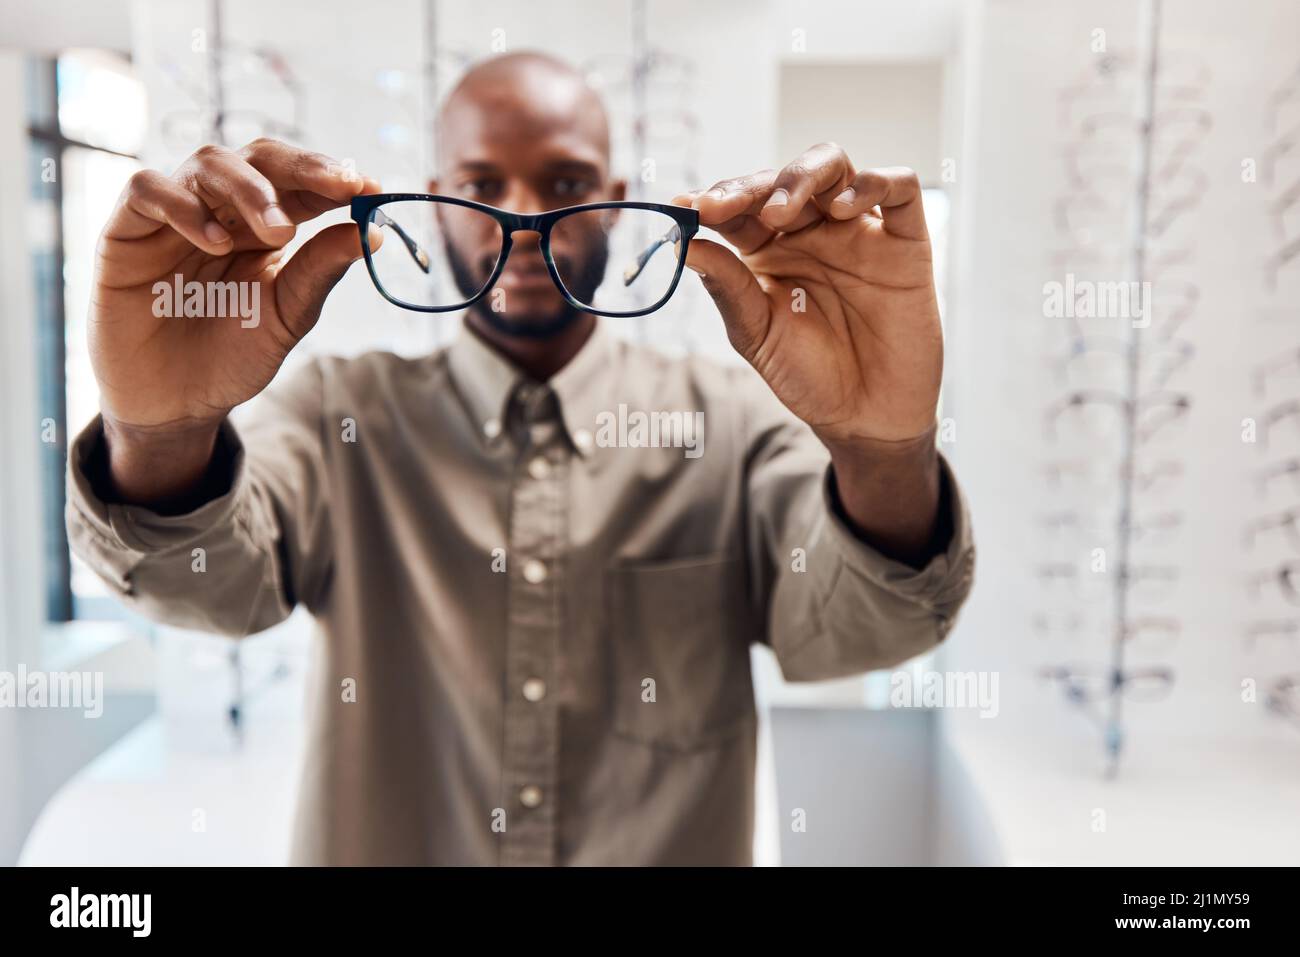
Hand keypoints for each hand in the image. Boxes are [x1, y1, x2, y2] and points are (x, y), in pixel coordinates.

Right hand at [91, 137, 381, 434]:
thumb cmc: (232, 356)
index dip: (334, 177)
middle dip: (302, 167)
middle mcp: (222, 209)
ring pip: (208, 162)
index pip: (300, 182)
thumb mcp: (287, 315)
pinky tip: (216, 243)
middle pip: (259, 157)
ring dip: (251, 188)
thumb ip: (320, 271)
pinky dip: (183, 205)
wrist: (175, 403)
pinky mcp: (127, 229)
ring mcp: (174, 214)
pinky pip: (147, 189)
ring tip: (278, 232)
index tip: (370, 186)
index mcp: (266, 225)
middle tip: (340, 187)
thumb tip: (371, 232)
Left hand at [674, 142, 941, 446]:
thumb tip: (683, 244)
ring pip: (836, 166)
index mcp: (769, 248)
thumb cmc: (808, 375)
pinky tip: (842, 208)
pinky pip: (900, 187)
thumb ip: (727, 287)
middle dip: (752, 185)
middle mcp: (812, 231)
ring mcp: (859, 230)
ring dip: (804, 175)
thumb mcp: (757, 335)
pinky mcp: (905, 239)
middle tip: (727, 207)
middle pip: (784, 177)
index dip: (714, 199)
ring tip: (781, 209)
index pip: (740, 207)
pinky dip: (873, 182)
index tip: (686, 206)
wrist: (865, 417)